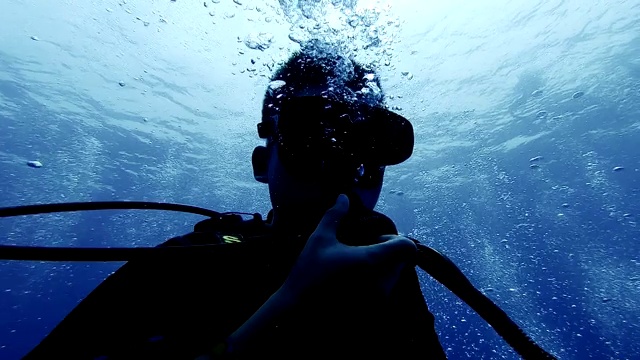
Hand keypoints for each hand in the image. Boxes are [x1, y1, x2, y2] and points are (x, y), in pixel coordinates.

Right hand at [281, 193, 416, 301]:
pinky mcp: (372, 311)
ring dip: (383, 267)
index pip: (406, 247)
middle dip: (388, 253)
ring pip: (393, 277)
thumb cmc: (308, 272)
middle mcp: (381, 282)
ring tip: (356, 266)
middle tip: (362, 250)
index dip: (396, 239)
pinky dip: (375, 282)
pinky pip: (384, 292)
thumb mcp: (319, 239)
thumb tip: (343, 197)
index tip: (376, 238)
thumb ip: (334, 215)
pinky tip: (353, 281)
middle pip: (401, 261)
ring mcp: (378, 300)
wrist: (296, 310)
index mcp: (371, 260)